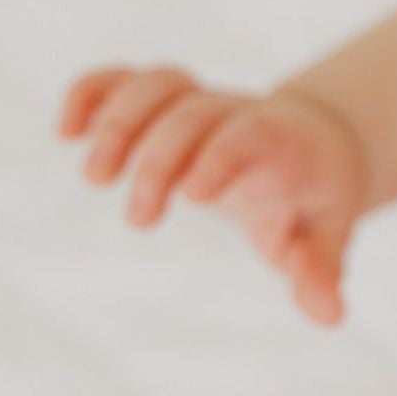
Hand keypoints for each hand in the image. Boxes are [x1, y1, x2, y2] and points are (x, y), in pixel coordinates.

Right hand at [57, 67, 369, 324]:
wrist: (315, 146)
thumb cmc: (315, 197)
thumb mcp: (326, 233)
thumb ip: (321, 269)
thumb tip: (329, 315)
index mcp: (281, 145)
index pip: (249, 135)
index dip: (219, 157)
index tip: (193, 199)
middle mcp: (237, 114)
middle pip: (192, 114)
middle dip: (159, 163)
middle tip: (141, 221)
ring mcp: (199, 103)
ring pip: (156, 86)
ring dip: (118, 124)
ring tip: (96, 179)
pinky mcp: (165, 103)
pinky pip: (124, 80)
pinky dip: (91, 93)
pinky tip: (66, 132)